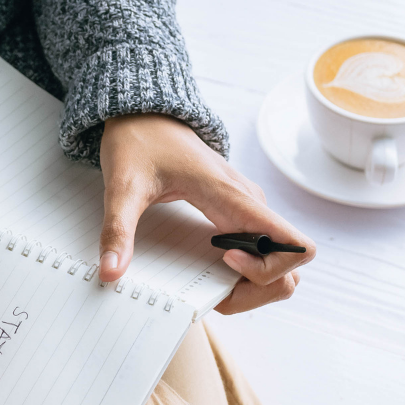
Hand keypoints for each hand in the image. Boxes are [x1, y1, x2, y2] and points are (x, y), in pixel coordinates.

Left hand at [99, 114, 316, 314]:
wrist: (144, 114)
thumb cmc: (140, 142)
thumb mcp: (123, 187)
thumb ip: (118, 230)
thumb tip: (110, 272)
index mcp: (234, 197)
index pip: (294, 244)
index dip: (267, 269)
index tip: (224, 260)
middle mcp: (250, 205)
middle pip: (291, 268)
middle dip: (260, 290)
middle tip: (216, 291)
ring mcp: (247, 209)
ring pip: (279, 264)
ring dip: (254, 286)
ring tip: (213, 284)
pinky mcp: (237, 213)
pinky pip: (260, 252)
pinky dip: (244, 273)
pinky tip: (209, 271)